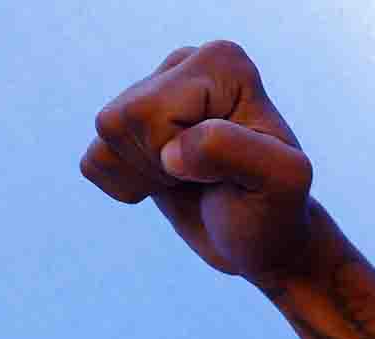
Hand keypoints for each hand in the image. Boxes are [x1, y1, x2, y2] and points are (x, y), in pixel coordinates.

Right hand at [80, 41, 315, 286]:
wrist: (264, 241)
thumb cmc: (276, 209)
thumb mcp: (281, 182)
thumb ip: (236, 152)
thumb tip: (173, 154)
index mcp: (224, 62)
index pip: (152, 112)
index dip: (181, 154)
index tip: (228, 168)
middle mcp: (186, 63)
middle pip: (120, 119)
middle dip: (158, 165)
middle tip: (207, 178)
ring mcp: (156, 91)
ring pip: (105, 134)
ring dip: (143, 175)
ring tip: (192, 179)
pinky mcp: (133, 126)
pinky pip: (93, 160)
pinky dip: (125, 187)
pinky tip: (169, 184)